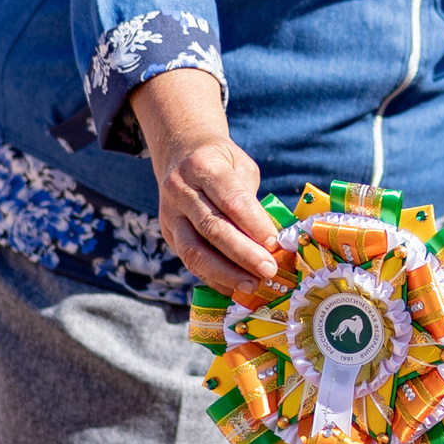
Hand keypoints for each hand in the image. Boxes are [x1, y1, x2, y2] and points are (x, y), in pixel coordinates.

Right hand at [133, 68, 280, 299]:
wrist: (180, 155)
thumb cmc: (222, 163)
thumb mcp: (241, 167)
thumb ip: (252, 200)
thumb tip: (272, 242)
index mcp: (202, 166)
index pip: (231, 200)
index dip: (254, 224)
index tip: (275, 243)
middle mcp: (180, 190)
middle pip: (213, 228)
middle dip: (244, 254)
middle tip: (269, 270)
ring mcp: (170, 214)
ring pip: (194, 251)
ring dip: (226, 273)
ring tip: (252, 285)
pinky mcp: (168, 234)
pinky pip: (189, 262)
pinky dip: (213, 278)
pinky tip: (234, 288)